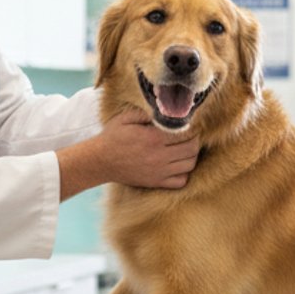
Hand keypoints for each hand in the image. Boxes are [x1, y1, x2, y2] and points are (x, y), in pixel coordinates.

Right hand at [59, 110, 198, 195]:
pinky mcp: (156, 182)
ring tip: (184, 149)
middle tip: (189, 136)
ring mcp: (159, 171)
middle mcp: (159, 156)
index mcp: (153, 138)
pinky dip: (184, 173)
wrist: (101, 161)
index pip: (186, 133)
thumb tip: (166, 111)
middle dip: (194, 140)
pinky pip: (181, 181)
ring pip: (190, 164)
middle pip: (192, 149)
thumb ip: (147, 113)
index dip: (191, 128)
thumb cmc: (113, 137)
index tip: (188, 125)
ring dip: (191, 156)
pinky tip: (177, 165)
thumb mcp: (127, 118)